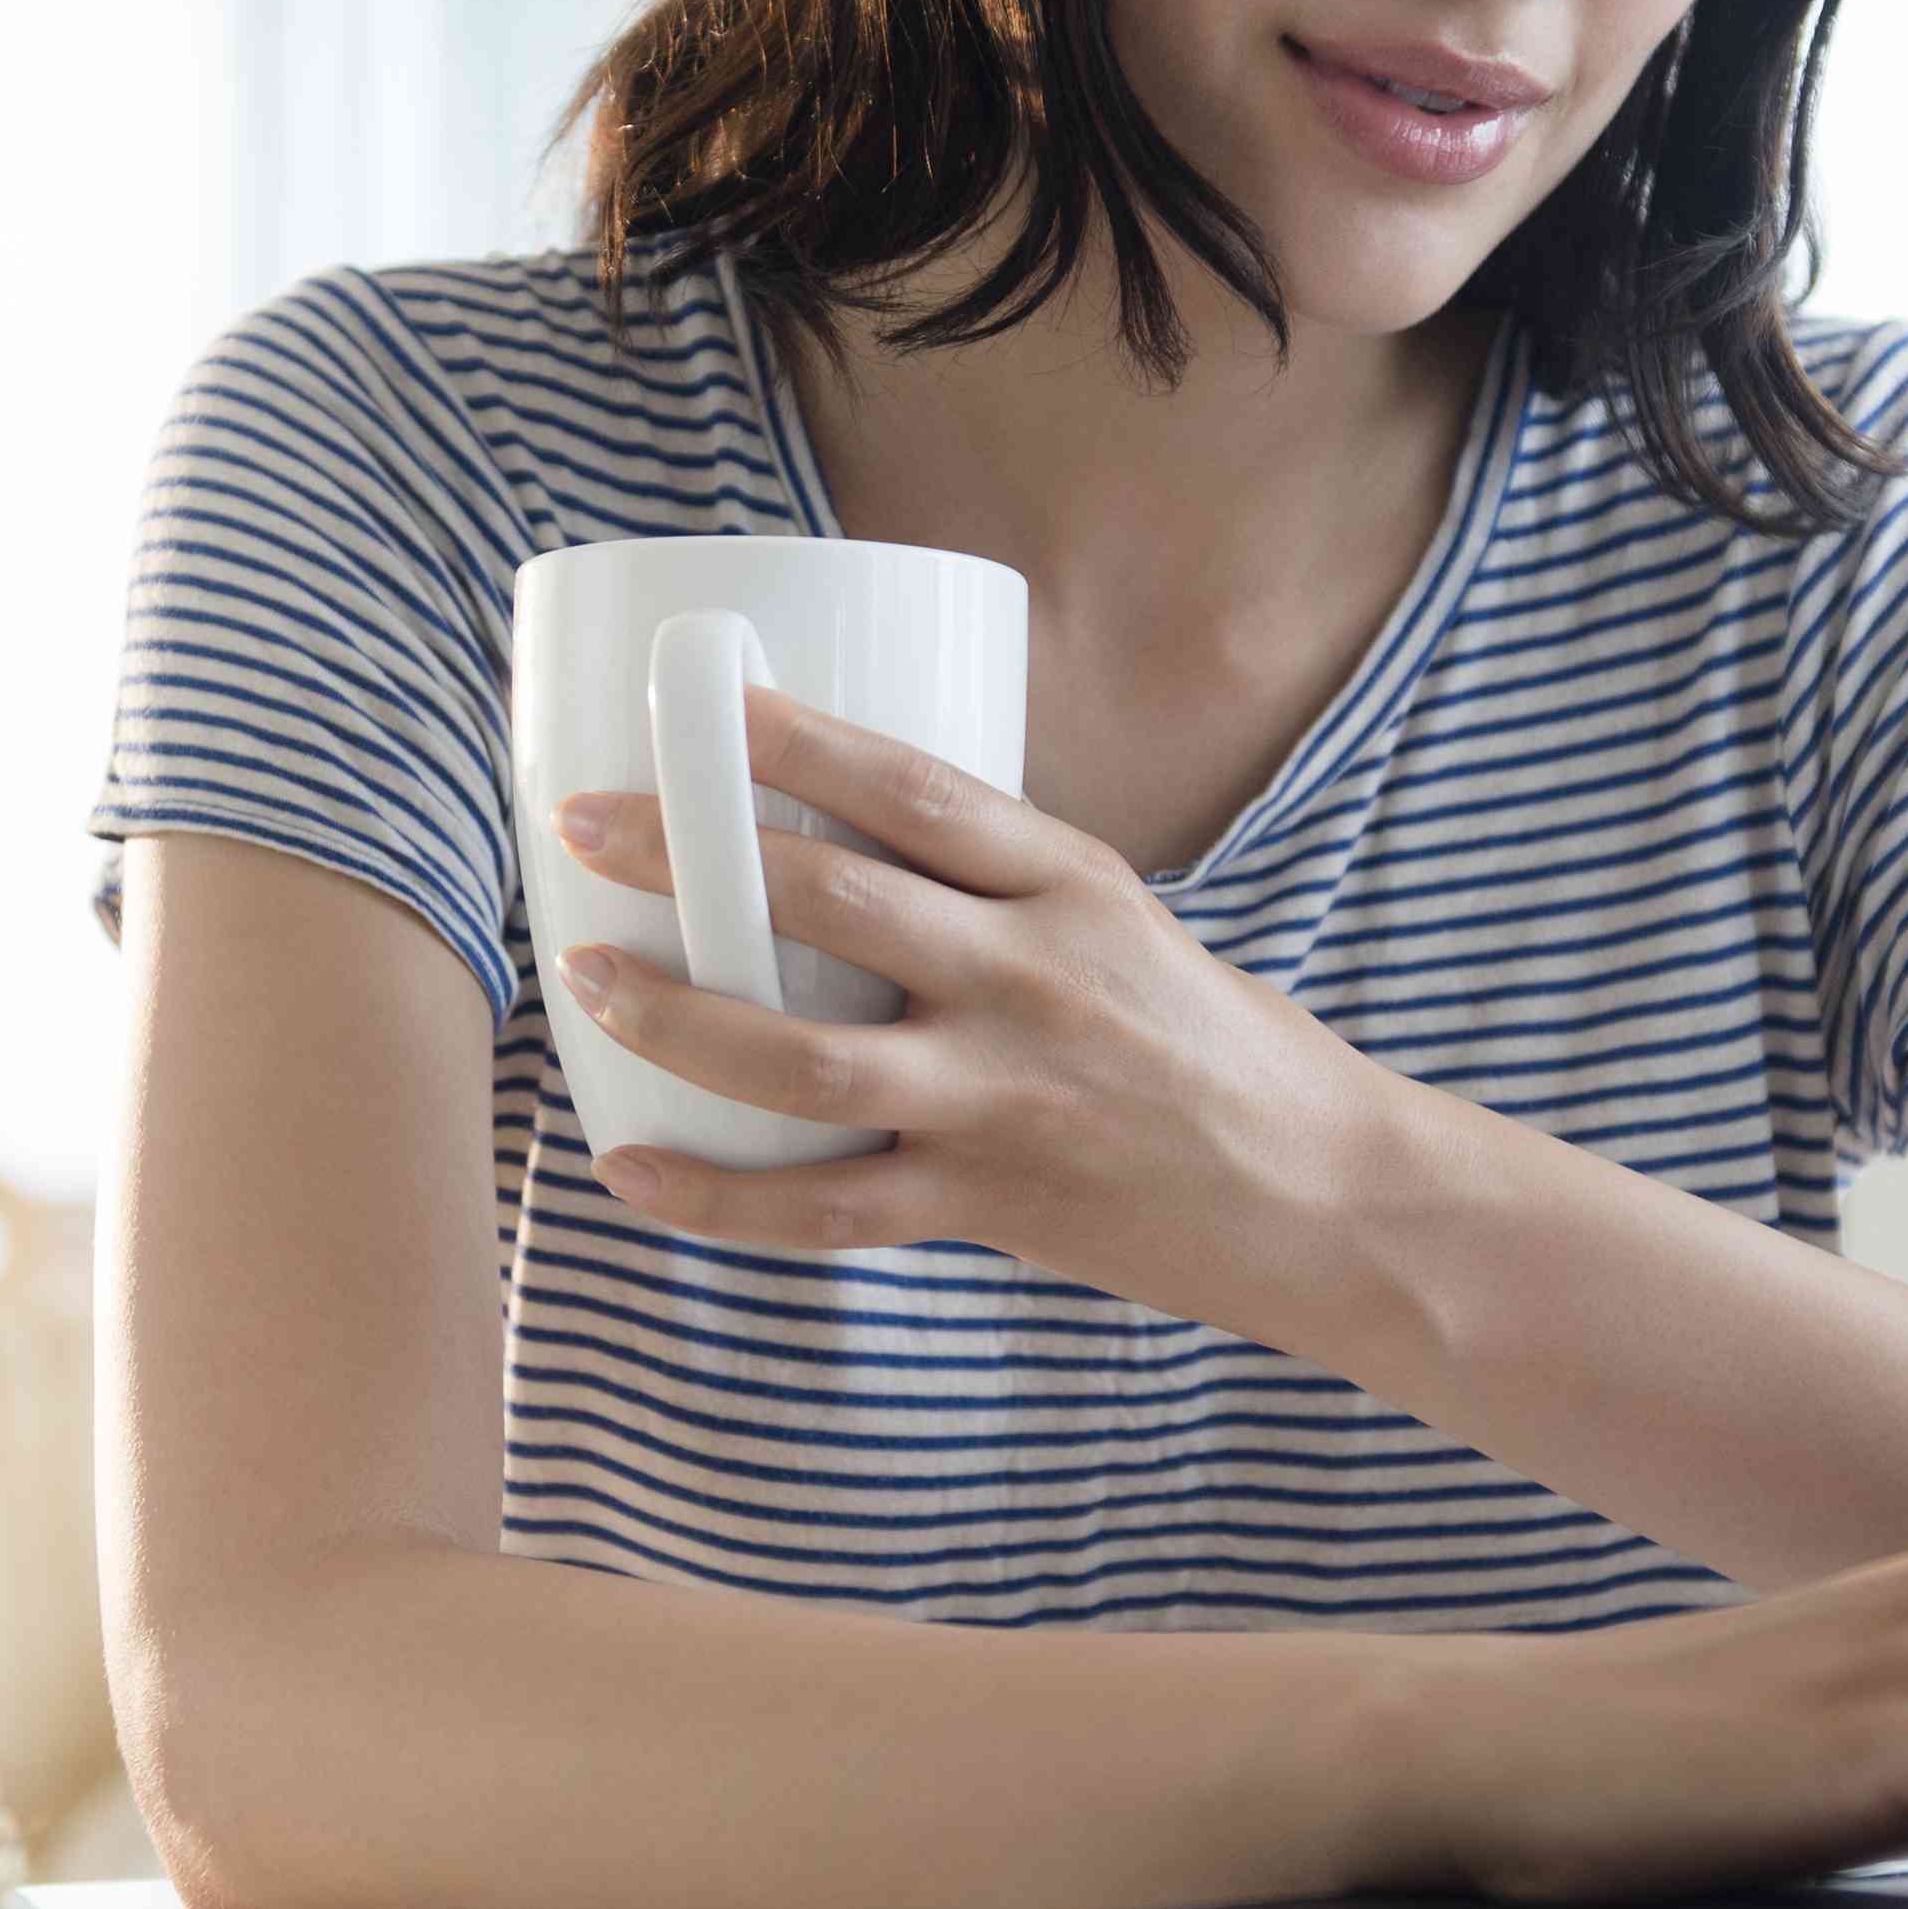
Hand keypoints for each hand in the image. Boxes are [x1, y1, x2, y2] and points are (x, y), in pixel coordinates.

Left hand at [546, 683, 1382, 1326]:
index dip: (796, 741)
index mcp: (1069, 884)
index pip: (915, 789)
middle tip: (583, 824)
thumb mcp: (1118, 919)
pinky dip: (719, 1198)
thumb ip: (988, 886)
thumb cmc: (1210, 1043)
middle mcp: (1034, 980)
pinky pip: (827, 1209)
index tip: (701, 700)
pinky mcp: (992, 1205)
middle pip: (835, 905)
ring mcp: (1007, 1099)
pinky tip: (633, 1171)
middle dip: (693, 855)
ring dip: (678, 1019)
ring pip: (807, 1062)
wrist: (1324, 1194)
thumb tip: (824, 833)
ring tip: (586, 979)